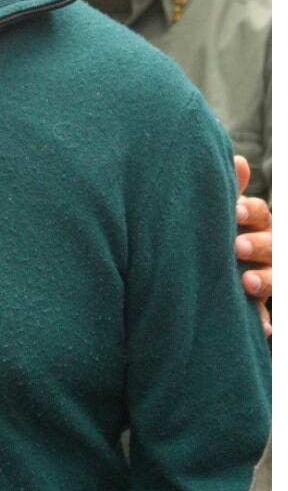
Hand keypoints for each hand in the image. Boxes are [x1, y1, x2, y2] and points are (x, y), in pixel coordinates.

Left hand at [234, 155, 270, 335]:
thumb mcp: (223, 214)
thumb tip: (238, 160)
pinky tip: (266, 330)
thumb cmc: (219, 233)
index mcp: (256, 224)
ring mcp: (269, 277)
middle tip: (238, 247)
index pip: (259, 213)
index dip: (249, 212)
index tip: (233, 212)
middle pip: (273, 245)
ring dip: (266, 280)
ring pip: (276, 278)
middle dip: (259, 245)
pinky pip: (268, 317)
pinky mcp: (261, 307)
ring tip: (247, 282)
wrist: (215, 273)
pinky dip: (267, 323)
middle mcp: (268, 249)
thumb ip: (229, 192)